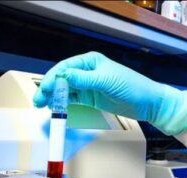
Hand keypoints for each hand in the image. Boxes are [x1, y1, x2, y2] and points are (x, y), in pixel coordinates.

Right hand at [33, 51, 186, 135]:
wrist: (147, 103)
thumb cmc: (132, 86)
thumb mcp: (107, 81)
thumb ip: (84, 80)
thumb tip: (65, 76)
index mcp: (90, 61)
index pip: (65, 68)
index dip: (53, 78)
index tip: (45, 89)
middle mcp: (87, 71)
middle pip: (62, 79)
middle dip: (49, 88)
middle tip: (39, 100)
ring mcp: (88, 85)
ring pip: (65, 90)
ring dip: (53, 97)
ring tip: (43, 105)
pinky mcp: (90, 98)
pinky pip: (72, 99)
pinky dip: (63, 103)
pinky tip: (55, 108)